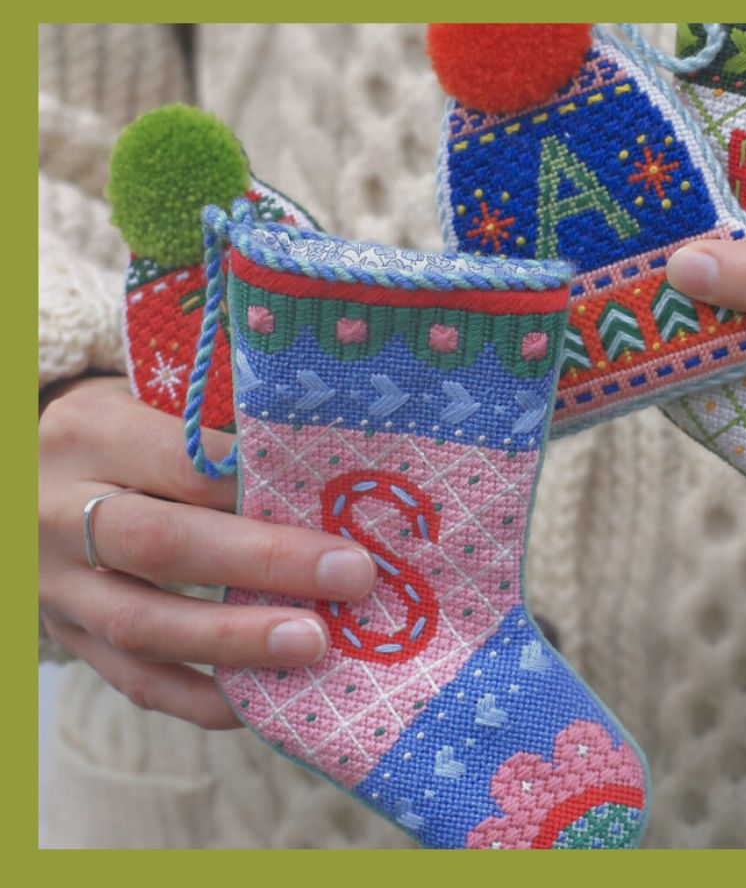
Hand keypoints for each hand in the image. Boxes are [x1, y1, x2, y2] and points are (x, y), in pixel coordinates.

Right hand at [38, 376, 376, 728]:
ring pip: (143, 624)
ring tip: (317, 644)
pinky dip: (204, 699)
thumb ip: (220, 440)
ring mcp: (55, 585)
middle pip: (163, 545)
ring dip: (237, 642)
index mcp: (90, 434)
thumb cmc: (123, 432)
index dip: (259, 488)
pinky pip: (135, 682)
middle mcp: (56, 511)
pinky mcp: (68, 638)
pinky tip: (266, 700)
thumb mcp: (152, 405)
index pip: (183, 464)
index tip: (335, 507)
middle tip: (351, 576)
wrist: (23, 477)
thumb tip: (329, 484)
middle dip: (266, 563)